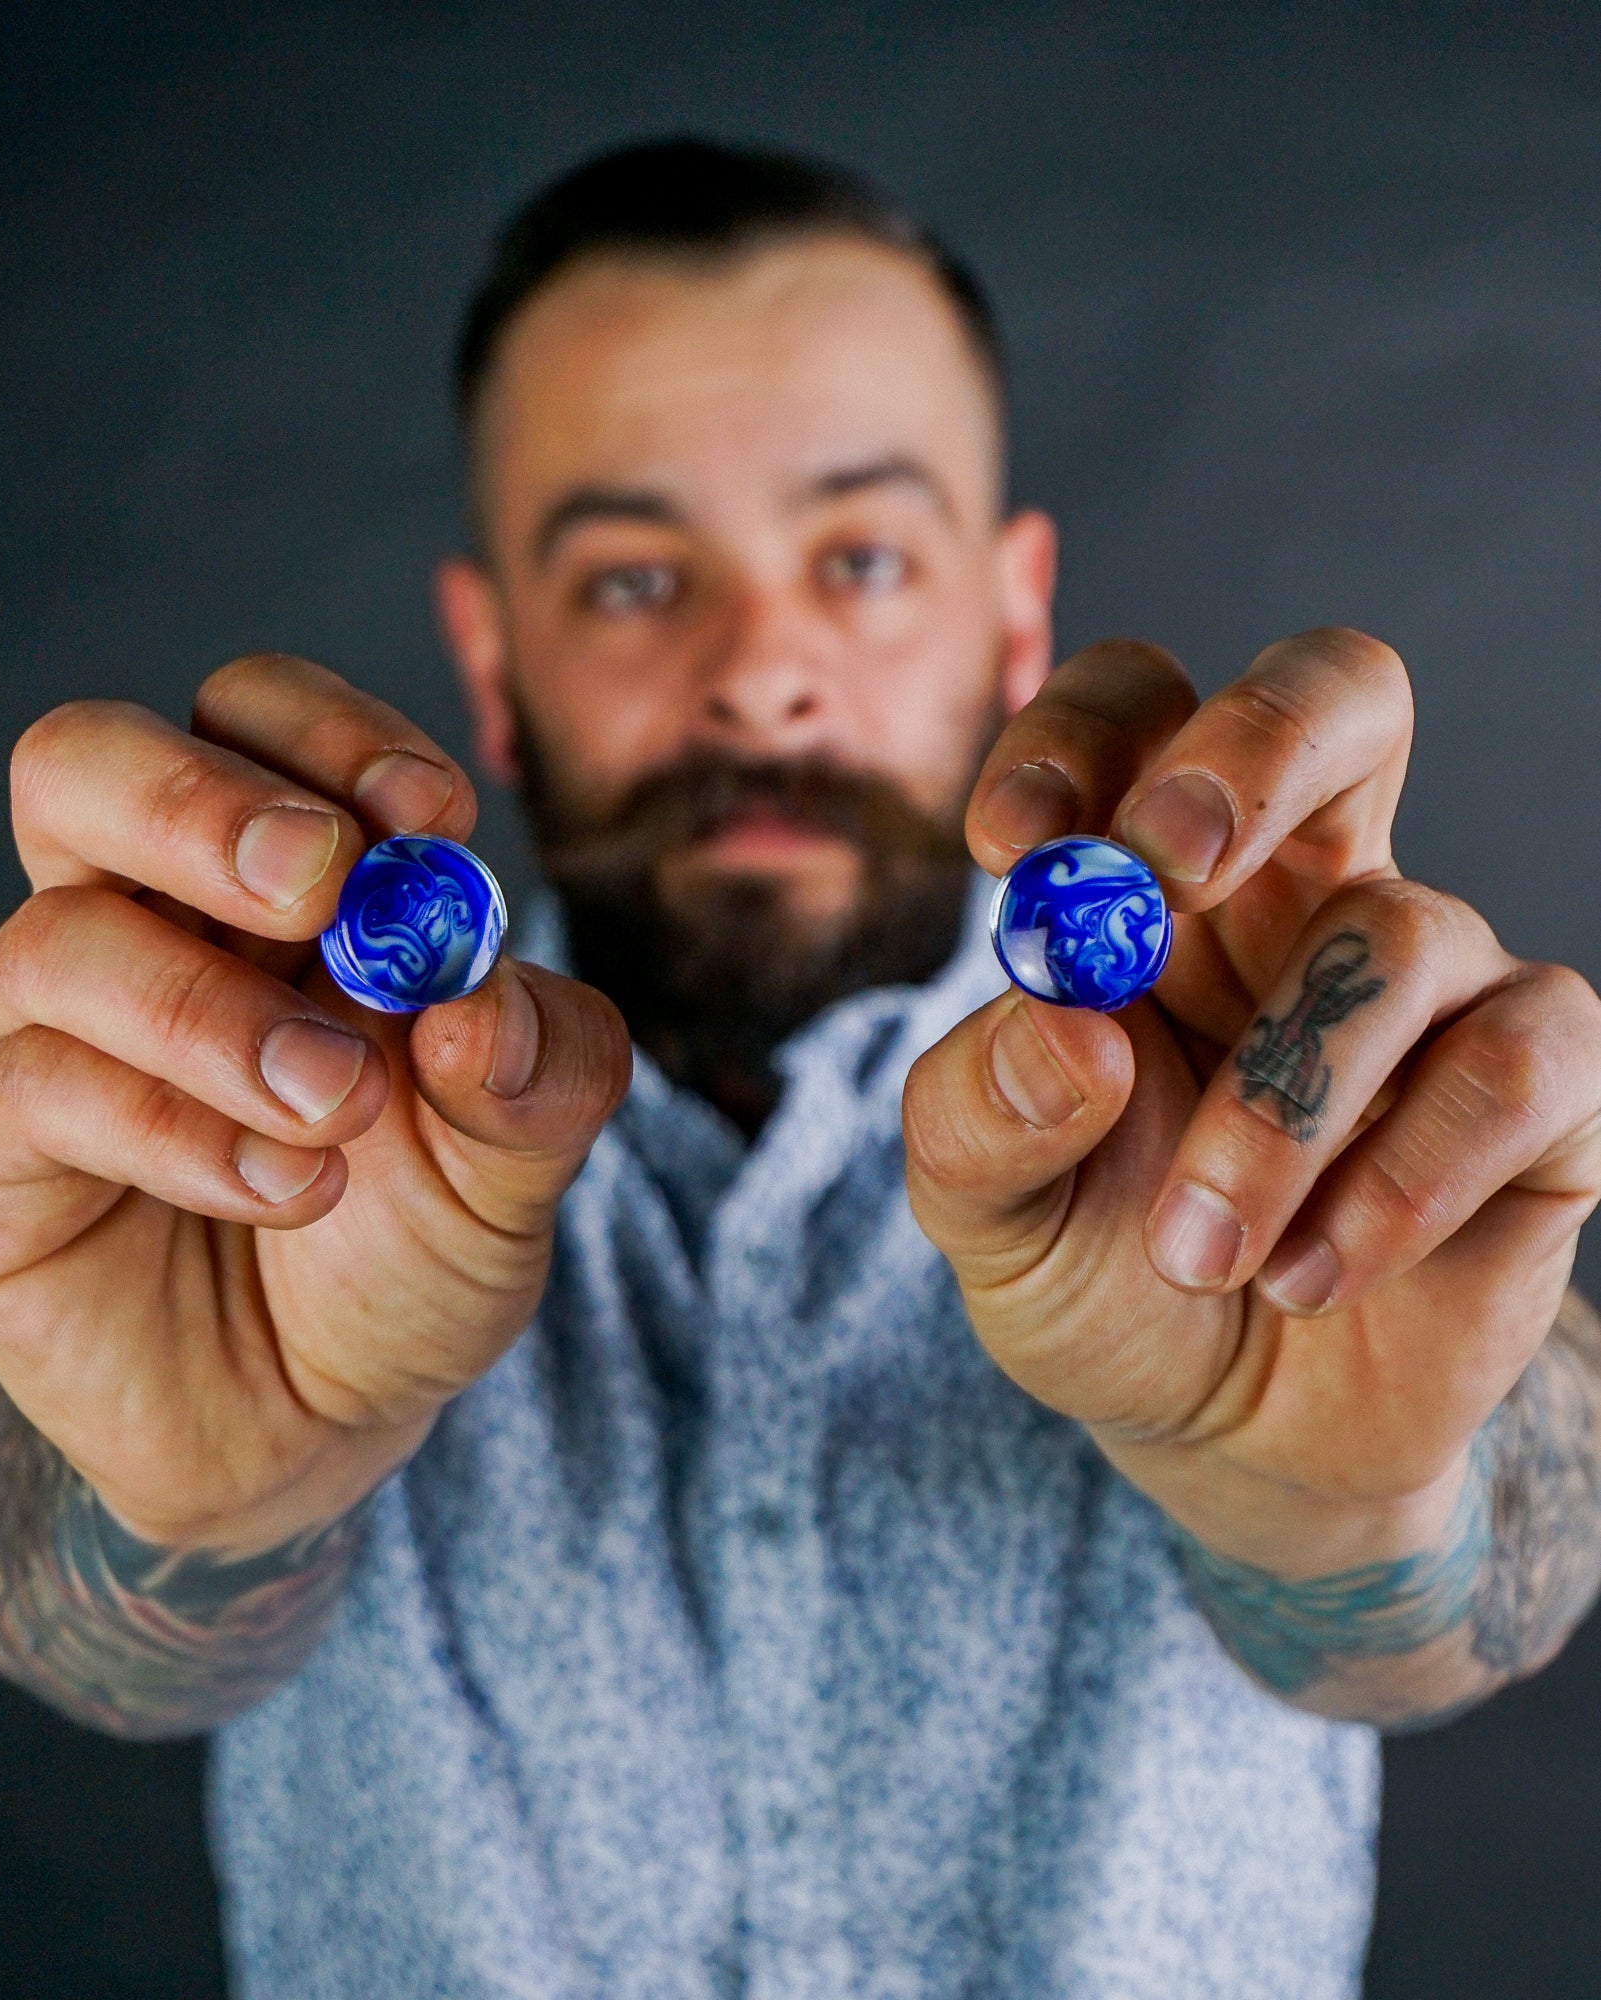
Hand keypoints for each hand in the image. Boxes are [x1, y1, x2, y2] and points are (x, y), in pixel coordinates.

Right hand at [0, 655, 629, 1553]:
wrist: (328, 1418)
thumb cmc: (411, 1245)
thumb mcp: (519, 1159)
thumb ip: (540, 1065)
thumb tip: (480, 991)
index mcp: (270, 878)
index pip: (250, 717)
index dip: (330, 737)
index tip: (429, 816)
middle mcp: (140, 920)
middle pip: (86, 763)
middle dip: (203, 803)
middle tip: (323, 883)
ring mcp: (45, 1027)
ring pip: (62, 939)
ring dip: (219, 1016)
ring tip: (339, 1108)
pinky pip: (34, 1088)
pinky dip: (175, 1131)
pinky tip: (285, 1187)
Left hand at [904, 630, 1600, 1572]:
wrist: (1227, 1433)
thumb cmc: (1099, 1278)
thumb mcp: (985, 1214)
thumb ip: (978, 1114)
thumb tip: (1063, 1024)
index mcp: (1148, 888)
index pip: (1139, 712)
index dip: (1076, 739)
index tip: (1011, 847)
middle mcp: (1299, 897)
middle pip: (1340, 695)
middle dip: (1258, 748)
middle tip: (1169, 865)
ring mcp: (1429, 980)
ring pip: (1399, 933)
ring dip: (1282, 1105)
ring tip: (1199, 1255)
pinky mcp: (1539, 1090)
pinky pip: (1512, 1062)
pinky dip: (1401, 1179)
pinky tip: (1310, 1274)